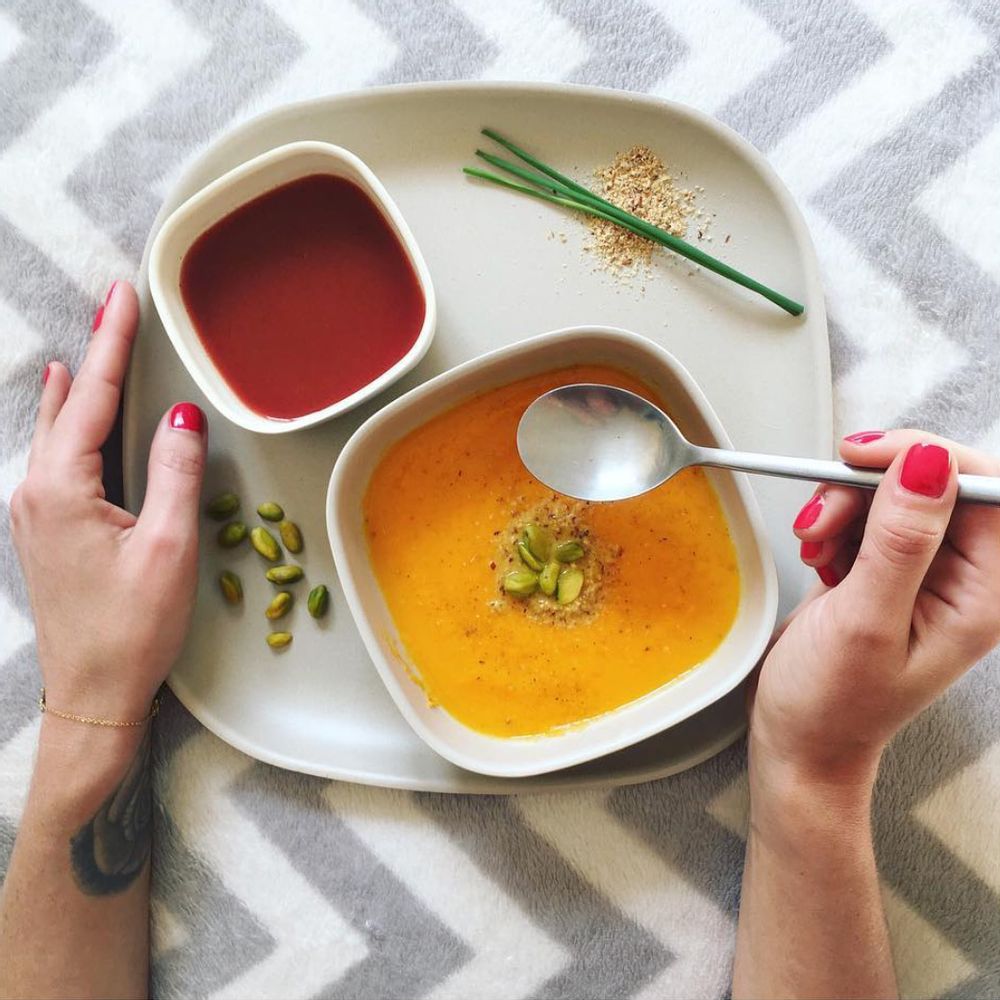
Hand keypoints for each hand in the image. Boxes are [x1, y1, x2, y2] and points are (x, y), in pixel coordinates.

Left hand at [10, 281, 207, 720]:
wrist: (93, 696)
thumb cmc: (132, 629)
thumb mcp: (168, 548)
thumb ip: (174, 473)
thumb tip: (181, 415)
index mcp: (61, 489)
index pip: (91, 397)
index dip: (111, 342)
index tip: (123, 294)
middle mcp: (34, 492)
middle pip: (67, 405)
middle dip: (94, 353)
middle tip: (115, 307)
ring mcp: (34, 512)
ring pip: (56, 429)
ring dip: (79, 385)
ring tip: (93, 344)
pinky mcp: (46, 530)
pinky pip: (55, 456)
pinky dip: (69, 420)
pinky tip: (68, 407)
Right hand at [750, 431, 999, 790]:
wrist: (798, 739)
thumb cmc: (834, 705)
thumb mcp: (866, 622)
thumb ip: (900, 541)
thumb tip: (928, 464)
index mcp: (981, 595)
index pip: (984, 491)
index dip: (929, 460)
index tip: (870, 458)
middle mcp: (959, 578)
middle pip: (931, 484)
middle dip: (869, 486)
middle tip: (826, 511)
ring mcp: (920, 571)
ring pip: (892, 493)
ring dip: (842, 504)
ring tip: (815, 542)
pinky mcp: (884, 568)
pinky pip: (865, 514)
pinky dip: (834, 521)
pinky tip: (817, 553)